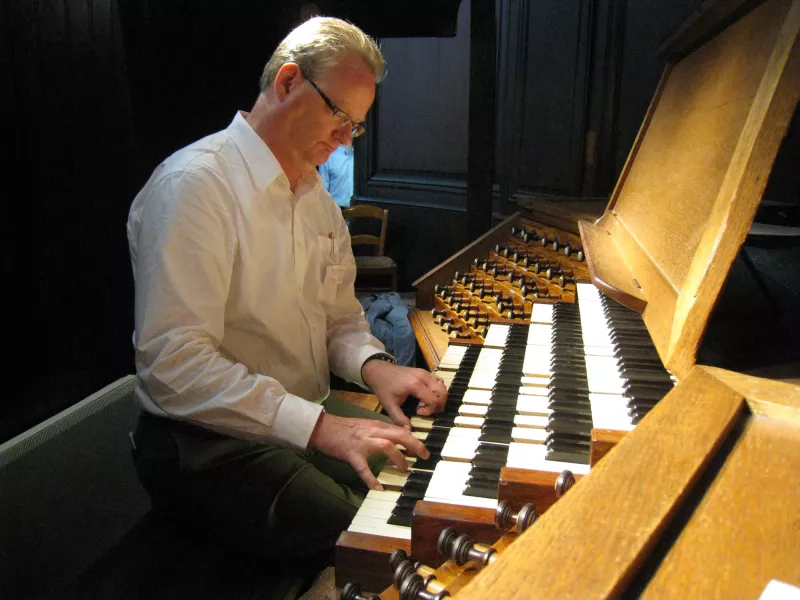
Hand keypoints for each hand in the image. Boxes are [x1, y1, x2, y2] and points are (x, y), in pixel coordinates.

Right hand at [308, 412, 429, 489]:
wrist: (323, 428)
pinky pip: (364, 468)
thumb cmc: (343, 428)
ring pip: (387, 447)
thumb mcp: (365, 424)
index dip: (414, 439)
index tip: (421, 448)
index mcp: (376, 425)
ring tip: (404, 469)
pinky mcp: (352, 454)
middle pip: (399, 435)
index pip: (400, 430)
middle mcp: (373, 432)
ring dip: (398, 458)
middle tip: (424, 456)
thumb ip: (380, 430)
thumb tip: (396, 436)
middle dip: (415, 445)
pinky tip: (378, 488)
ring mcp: (363, 443)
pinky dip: (372, 479)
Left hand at [361, 361, 447, 428]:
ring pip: (442, 386)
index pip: (433, 400)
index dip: (430, 410)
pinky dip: (438, 390)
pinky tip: (428, 396)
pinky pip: (438, 381)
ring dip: (440, 397)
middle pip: (442, 392)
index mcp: (414, 385)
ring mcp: (425, 372)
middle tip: (429, 411)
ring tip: (429, 405)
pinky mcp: (424, 371)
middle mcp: (423, 377)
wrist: (379, 370)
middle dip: (439, 405)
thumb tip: (409, 431)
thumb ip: (399, 419)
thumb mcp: (389, 405)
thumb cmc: (383, 387)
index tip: (419, 412)